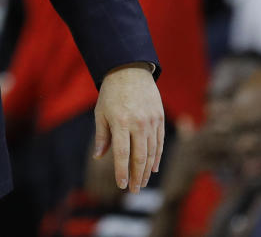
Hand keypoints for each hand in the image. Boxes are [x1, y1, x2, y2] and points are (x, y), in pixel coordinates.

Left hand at [92, 62, 163, 192]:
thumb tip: (100, 157)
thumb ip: (102, 136)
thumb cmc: (111, 93)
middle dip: (137, 176)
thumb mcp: (101, 112)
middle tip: (133, 190)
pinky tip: (153, 168)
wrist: (130, 71)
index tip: (121, 185)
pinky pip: (160, 143)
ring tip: (142, 182)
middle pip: (140, 157)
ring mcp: (151, 121)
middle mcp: (138, 123)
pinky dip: (157, 157)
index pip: (123, 154)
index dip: (122, 172)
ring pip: (152, 152)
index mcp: (120, 122)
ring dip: (147, 170)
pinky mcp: (160, 118)